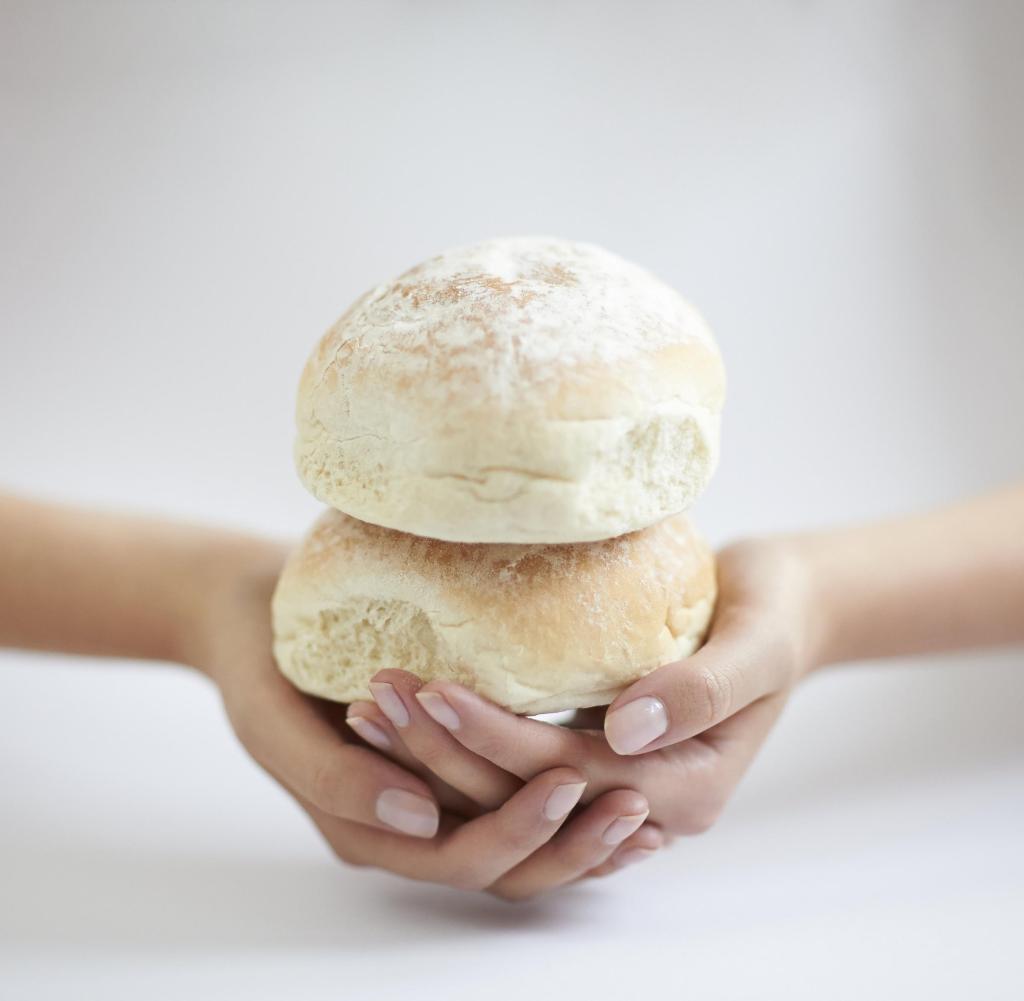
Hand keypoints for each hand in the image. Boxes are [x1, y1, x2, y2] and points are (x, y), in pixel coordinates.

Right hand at [192, 541, 656, 897]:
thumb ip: (335, 780)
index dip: (520, 832)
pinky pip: (509, 796)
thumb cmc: (253, 662)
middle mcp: (405, 827)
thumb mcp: (273, 721)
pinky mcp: (445, 761)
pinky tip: (610, 774)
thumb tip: (420, 819)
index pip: (461, 858)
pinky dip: (561, 800)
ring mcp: (427, 797)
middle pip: (503, 865)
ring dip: (577, 831)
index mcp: (364, 829)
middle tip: (636, 804)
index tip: (572, 782)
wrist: (244, 615)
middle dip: (570, 843)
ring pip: (515, 841)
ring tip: (643, 804)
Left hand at [352, 539, 811, 837]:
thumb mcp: (758, 646)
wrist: (781, 612)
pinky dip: (469, 748)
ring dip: (443, 758)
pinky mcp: (597, 761)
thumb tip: (625, 727)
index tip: (432, 692)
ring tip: (377, 707)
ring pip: (515, 793)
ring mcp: (618, 787)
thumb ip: (702, 690)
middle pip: (527, 794)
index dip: (496, 739)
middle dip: (448, 752)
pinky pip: (523, 772)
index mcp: (687, 790)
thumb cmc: (773, 617)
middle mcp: (645, 805)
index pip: (568, 774)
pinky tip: (420, 713)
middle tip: (379, 697)